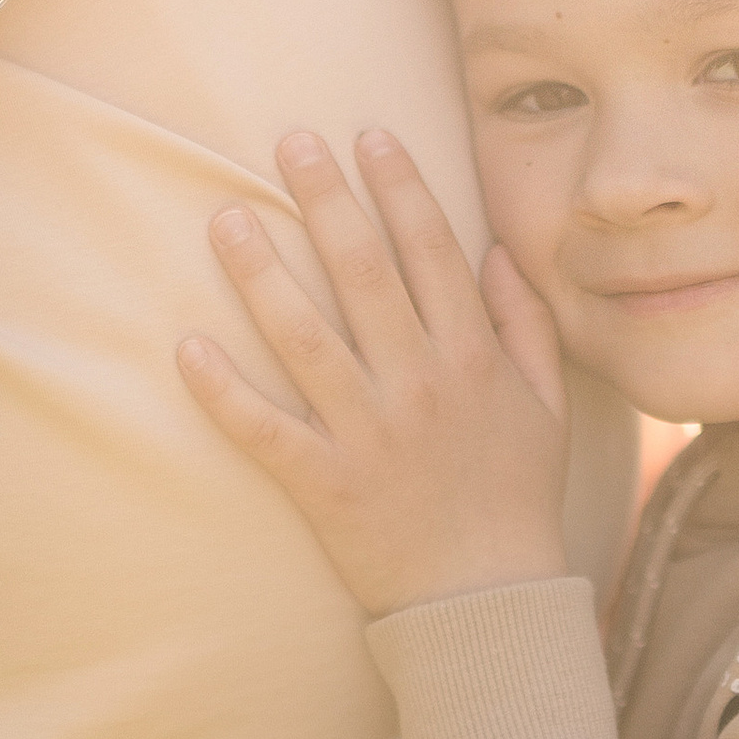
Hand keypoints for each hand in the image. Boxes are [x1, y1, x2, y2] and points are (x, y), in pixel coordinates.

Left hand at [178, 126, 568, 618]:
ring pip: (306, 337)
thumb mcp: (549, 406)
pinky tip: (188, 346)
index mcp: (472, 357)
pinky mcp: (324, 483)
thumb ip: (527, 324)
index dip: (400, 187)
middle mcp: (419, 383)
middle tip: (289, 142)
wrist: (489, 603)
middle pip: (364, 273)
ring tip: (227, 220)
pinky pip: (265, 429)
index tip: (368, 136)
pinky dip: (224, 390)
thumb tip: (498, 251)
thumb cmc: (517, 498)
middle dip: (327, 200)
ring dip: (263, 274)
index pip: (431, 250)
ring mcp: (368, 432)